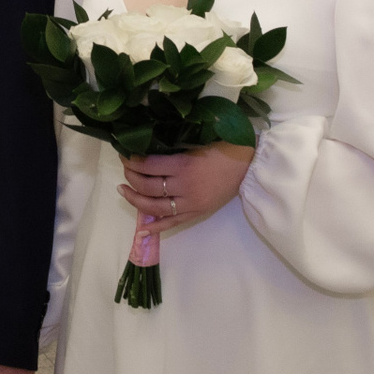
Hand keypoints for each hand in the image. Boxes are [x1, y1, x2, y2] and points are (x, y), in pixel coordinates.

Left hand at [118, 143, 254, 234]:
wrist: (249, 166)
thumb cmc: (224, 148)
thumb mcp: (196, 144)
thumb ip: (174, 151)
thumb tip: (147, 152)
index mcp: (184, 165)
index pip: (148, 166)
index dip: (132, 162)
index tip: (125, 156)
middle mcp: (184, 186)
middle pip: (148, 186)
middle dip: (131, 178)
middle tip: (125, 170)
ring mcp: (190, 203)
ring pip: (154, 207)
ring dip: (135, 200)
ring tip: (124, 191)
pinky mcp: (196, 213)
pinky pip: (172, 223)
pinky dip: (155, 228)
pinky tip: (141, 230)